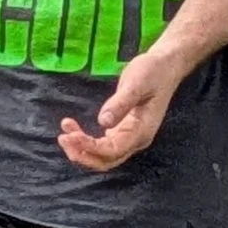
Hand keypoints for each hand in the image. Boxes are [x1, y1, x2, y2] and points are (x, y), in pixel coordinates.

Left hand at [59, 50, 180, 174]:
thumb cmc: (152, 72)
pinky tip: (72, 128)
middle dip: (83, 154)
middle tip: (63, 138)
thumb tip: (103, 123)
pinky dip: (86, 141)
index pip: (112, 150)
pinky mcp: (123, 130)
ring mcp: (130, 137)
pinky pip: (103, 145)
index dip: (90, 147)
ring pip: (104, 156)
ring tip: (63, 134)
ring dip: (82, 150)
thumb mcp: (136, 84)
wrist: (165, 66)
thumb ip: (120, 103)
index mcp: (142, 131)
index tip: (70, 135)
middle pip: (107, 160)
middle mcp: (137, 139)